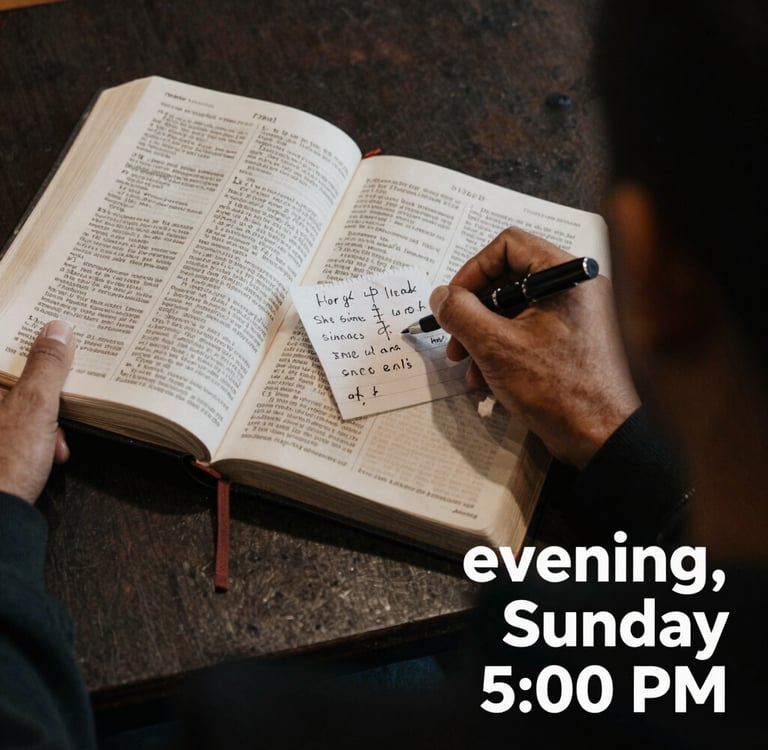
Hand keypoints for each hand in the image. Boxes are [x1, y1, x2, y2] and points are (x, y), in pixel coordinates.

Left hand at [0, 321, 75, 503]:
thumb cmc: (4, 466)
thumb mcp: (36, 406)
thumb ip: (48, 366)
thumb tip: (57, 331)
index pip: (7, 352)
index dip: (33, 346)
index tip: (56, 342)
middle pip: (15, 382)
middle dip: (45, 397)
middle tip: (59, 408)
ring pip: (19, 408)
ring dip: (46, 423)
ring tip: (55, 443)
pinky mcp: (0, 448)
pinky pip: (17, 430)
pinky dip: (37, 440)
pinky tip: (48, 456)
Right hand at [430, 228, 639, 467]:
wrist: (603, 436)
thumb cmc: (562, 390)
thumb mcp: (496, 347)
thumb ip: (462, 314)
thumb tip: (441, 295)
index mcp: (566, 276)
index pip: (508, 245)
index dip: (472, 270)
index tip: (452, 299)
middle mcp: (574, 288)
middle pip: (508, 279)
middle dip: (473, 312)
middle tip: (453, 338)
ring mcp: (575, 316)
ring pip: (515, 309)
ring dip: (482, 335)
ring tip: (466, 365)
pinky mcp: (571, 341)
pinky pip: (529, 330)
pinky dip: (502, 348)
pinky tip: (486, 377)